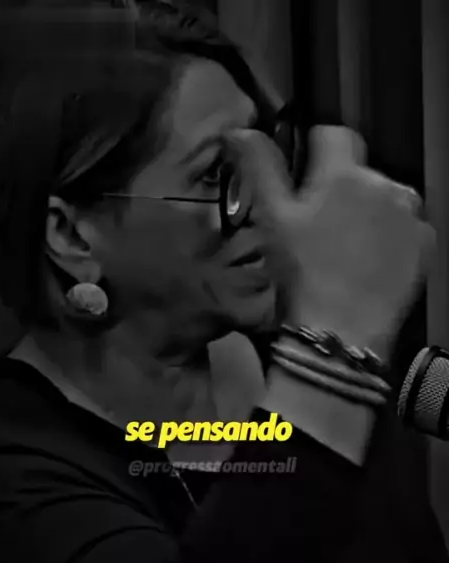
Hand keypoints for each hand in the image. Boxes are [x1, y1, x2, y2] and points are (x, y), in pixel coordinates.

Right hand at [225, 126, 433, 359]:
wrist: (340, 334)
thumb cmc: (300, 275)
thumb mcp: (271, 219)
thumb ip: (259, 166)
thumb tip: (237, 128)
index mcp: (344, 173)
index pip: (333, 135)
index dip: (315, 154)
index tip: (303, 186)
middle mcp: (385, 184)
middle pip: (361, 171)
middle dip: (342, 189)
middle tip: (320, 229)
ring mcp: (410, 216)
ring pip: (386, 198)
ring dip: (370, 212)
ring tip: (347, 250)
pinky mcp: (424, 245)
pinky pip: (406, 228)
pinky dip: (391, 238)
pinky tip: (371, 265)